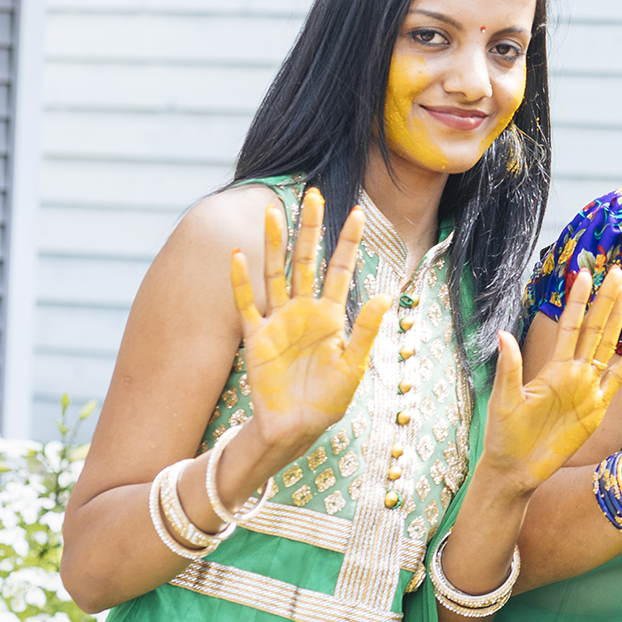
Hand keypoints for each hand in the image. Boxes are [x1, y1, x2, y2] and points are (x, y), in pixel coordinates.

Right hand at [229, 192, 387, 458]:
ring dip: (275, 244)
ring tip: (275, 213)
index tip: (359, 212)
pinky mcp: (255, 337)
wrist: (296, 426)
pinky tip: (239, 255)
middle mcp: (305, 311)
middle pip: (307, 261)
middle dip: (311, 230)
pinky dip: (241, 281)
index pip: (342, 270)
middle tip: (313, 195)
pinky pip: (246, 303)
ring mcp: (279, 320)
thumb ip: (365, 330)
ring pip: (276, 273)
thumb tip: (383, 295)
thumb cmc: (328, 399)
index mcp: (332, 316)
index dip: (349, 243)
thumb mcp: (353, 365)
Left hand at [480, 268, 621, 493]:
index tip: (585, 272)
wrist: (517, 468)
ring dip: (618, 321)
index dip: (578, 300)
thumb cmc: (504, 435)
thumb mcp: (503, 400)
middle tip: (617, 272)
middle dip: (605, 300)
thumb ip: (509, 367)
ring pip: (607, 347)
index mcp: (551, 367)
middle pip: (595, 329)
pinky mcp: (597, 409)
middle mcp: (572, 372)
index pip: (569, 325)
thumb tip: (503, 334)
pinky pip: (616, 380)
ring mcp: (587, 389)